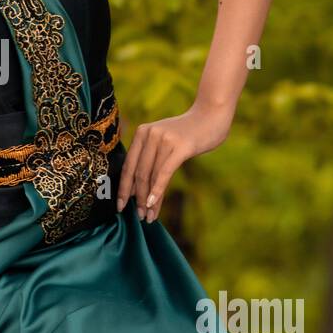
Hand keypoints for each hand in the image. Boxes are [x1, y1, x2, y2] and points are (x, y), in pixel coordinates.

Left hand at [116, 100, 233, 222]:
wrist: (211, 115)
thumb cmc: (188, 133)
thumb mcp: (163, 140)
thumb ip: (150, 158)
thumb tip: (137, 189)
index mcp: (142, 132)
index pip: (128, 165)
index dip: (124, 188)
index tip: (121, 206)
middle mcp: (149, 134)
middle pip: (138, 173)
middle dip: (137, 198)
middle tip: (139, 216)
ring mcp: (164, 139)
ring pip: (151, 175)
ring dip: (148, 199)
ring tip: (149, 216)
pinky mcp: (180, 146)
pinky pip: (164, 173)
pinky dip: (157, 190)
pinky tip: (153, 204)